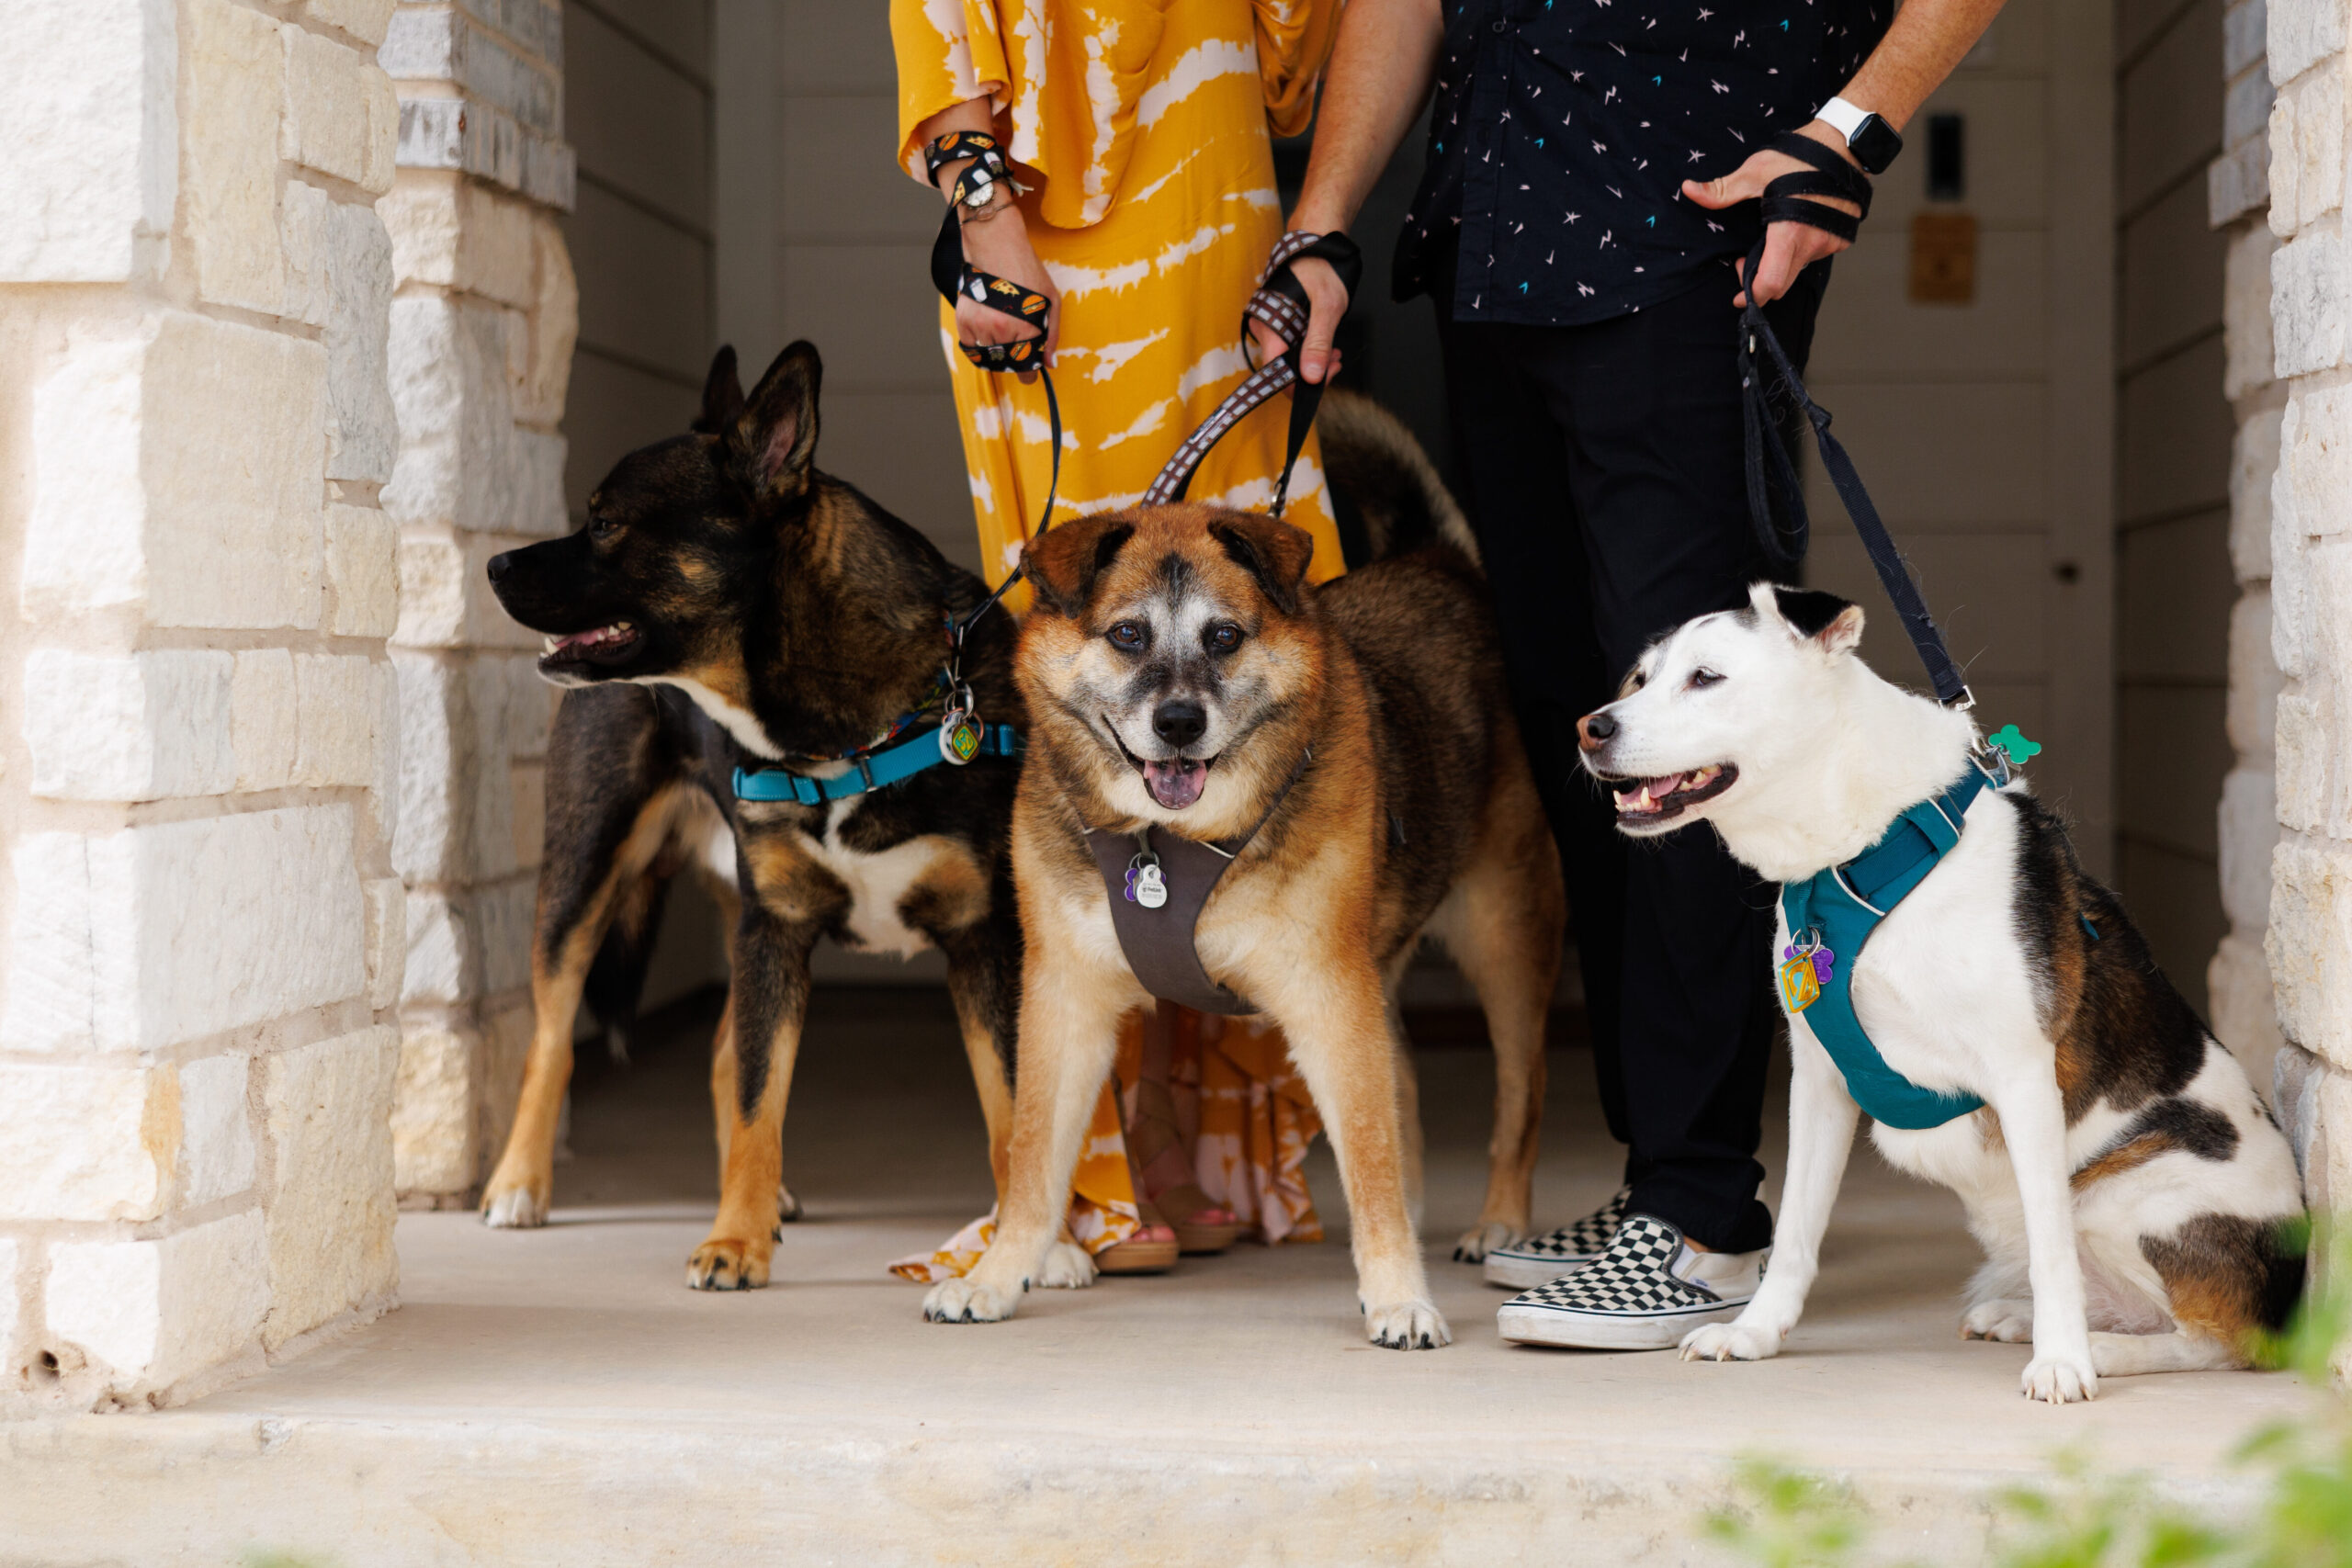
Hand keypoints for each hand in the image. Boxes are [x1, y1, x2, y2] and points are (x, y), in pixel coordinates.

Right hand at [955, 199, 1061, 370]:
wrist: (996, 247)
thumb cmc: (1028, 272)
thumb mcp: (1051, 301)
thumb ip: (1052, 335)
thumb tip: (1050, 363)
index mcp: (1026, 329)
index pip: (1026, 369)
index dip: (1028, 373)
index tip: (1029, 372)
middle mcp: (1002, 331)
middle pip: (1006, 364)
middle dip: (1013, 360)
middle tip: (1016, 344)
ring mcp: (980, 326)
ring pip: (988, 355)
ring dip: (996, 347)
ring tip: (1003, 324)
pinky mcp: (964, 320)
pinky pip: (971, 346)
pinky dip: (979, 341)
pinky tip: (988, 325)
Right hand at [1245, 251, 1347, 383]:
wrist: (1315, 241)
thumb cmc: (1320, 267)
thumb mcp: (1326, 308)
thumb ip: (1319, 344)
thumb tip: (1312, 376)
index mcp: (1270, 326)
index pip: (1276, 371)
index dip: (1297, 383)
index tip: (1322, 379)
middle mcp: (1264, 328)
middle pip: (1282, 367)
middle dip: (1311, 370)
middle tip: (1336, 363)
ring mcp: (1270, 325)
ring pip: (1288, 357)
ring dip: (1313, 360)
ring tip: (1335, 353)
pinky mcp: (1279, 322)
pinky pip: (1290, 344)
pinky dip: (1309, 348)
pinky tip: (1326, 345)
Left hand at [1682, 120, 1862, 307]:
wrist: (1845, 144)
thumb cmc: (1801, 155)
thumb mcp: (1755, 171)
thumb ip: (1722, 190)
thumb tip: (1689, 189)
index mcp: (1789, 232)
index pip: (1771, 283)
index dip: (1752, 295)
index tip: (1738, 297)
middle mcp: (1813, 243)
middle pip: (1783, 283)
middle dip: (1761, 281)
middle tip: (1746, 261)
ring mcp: (1830, 242)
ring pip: (1799, 267)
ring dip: (1782, 261)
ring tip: (1773, 234)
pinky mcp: (1842, 238)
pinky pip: (1817, 254)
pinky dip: (1802, 249)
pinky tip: (1797, 226)